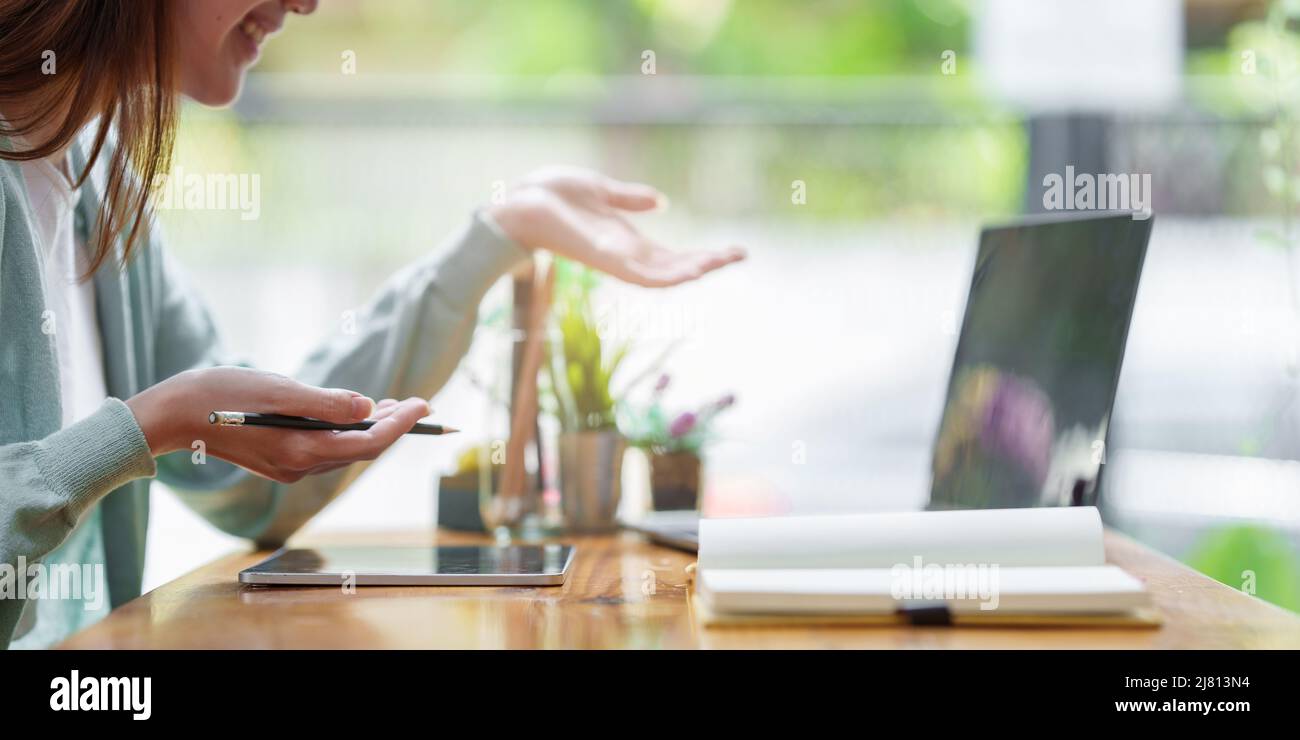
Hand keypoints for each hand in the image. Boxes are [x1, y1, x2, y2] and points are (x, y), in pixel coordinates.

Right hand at [125, 367, 429, 483]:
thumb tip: (367, 407)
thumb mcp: (279, 390)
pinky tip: (353, 414)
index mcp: (302, 451)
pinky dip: (346, 431)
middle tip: (418, 405)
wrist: (172, 415)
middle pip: (361, 449)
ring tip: (393, 406)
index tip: (424, 405)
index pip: (370, 442)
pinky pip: (325, 449)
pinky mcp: (279, 460)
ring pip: (344, 449)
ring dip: (371, 428)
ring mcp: (289, 467)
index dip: (402, 424)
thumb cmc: (221, 395)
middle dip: (393, 427)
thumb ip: (326, 402)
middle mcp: (299, 466)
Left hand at [489, 166, 745, 286]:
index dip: (703, 255)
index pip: (673, 256)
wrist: (520, 200)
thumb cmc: (552, 195)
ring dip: (696, 270)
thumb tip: (660, 201)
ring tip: (725, 260)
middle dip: (709, 263)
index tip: (733, 250)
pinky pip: (640, 276)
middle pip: (676, 268)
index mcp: (626, 242)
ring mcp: (615, 261)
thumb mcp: (602, 192)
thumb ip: (630, 199)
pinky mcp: (604, 259)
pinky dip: (667, 276)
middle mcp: (624, 257)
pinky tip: (691, 270)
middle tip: (742, 254)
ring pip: (664, 277)